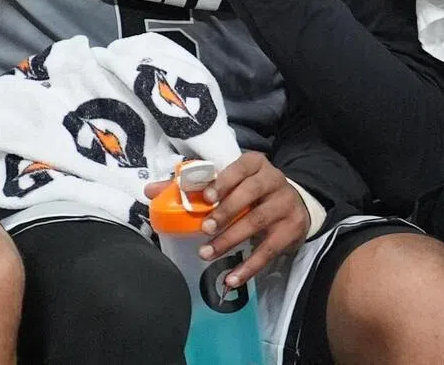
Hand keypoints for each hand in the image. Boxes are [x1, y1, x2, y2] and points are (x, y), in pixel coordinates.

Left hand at [148, 153, 309, 286]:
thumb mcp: (228, 184)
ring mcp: (285, 204)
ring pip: (258, 221)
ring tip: (208, 254)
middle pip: (251, 192)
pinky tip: (231, 279)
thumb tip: (151, 192)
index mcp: (255, 164)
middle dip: (226, 211)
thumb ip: (192, 187)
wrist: (292, 205)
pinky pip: (269, 250)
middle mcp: (274, 180)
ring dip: (231, 239)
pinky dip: (249, 267)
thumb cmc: (250, 192)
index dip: (225, 180)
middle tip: (204, 229)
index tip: (207, 196)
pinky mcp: (292, 229)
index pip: (241, 167)